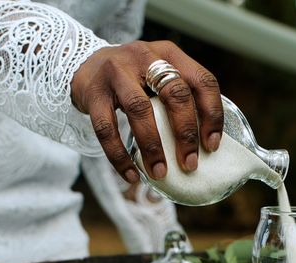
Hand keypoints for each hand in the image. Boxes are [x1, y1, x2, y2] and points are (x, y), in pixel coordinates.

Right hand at [71, 40, 222, 181]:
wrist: (83, 64)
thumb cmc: (135, 80)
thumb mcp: (161, 77)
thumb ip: (182, 99)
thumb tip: (204, 147)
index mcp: (171, 55)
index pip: (202, 82)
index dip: (212, 115)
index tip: (212, 145)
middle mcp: (145, 57)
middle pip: (174, 93)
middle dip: (185, 134)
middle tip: (190, 164)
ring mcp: (116, 72)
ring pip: (139, 109)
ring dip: (152, 146)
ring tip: (159, 173)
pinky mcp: (93, 92)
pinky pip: (106, 128)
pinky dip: (119, 156)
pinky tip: (131, 175)